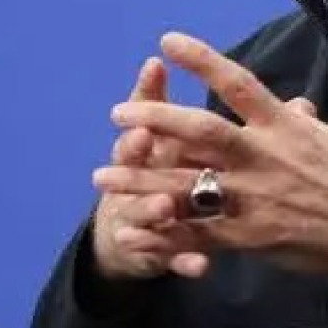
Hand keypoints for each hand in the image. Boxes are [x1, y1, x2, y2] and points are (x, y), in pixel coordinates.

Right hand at [90, 57, 214, 279]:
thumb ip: (155, 102)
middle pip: (132, 168)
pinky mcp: (159, 253)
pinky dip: (185, 260)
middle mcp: (136, 183)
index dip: (139, 117)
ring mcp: (145, 220)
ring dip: (152, 208)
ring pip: (145, 214)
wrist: (127, 233)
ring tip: (164, 206)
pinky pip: (173, 257)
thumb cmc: (148, 168)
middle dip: (134, 157)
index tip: (144, 106)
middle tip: (143, 143)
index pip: (136, 130)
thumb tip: (155, 61)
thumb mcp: (152, 136)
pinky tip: (200, 266)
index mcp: (142, 152)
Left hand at [94, 33, 327, 278]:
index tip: (168, 41)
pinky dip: (161, 234)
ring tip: (103, 174)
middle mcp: (264, 158)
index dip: (200, 61)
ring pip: (187, 186)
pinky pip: (197, 234)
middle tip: (119, 114)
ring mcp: (254, 199)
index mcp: (285, 128)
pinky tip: (130, 231)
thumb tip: (295, 105)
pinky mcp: (249, 238)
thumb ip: (308, 123)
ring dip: (141, 180)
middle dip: (156, 121)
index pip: (236, 84)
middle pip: (201, 132)